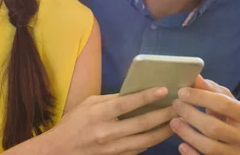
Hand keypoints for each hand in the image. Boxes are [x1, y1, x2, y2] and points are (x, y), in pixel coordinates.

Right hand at [45, 87, 174, 154]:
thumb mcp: (88, 104)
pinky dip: (153, 140)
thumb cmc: (73, 122)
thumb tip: (134, 92)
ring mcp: (114, 148)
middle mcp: (107, 132)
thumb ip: (110, 99)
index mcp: (98, 114)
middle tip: (179, 105)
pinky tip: (162, 132)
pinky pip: (140, 149)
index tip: (163, 90)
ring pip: (146, 140)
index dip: (145, 97)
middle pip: (141, 123)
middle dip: (163, 114)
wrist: (60, 151)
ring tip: (177, 120)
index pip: (125, 104)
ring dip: (164, 130)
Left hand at [170, 76, 239, 154]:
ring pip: (210, 147)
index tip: (181, 92)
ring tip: (173, 122)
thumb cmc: (229, 115)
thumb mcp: (224, 99)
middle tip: (175, 105)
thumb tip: (194, 75)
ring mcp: (238, 154)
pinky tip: (181, 145)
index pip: (224, 104)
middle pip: (214, 127)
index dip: (200, 97)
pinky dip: (192, 154)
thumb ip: (209, 88)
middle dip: (190, 115)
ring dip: (188, 134)